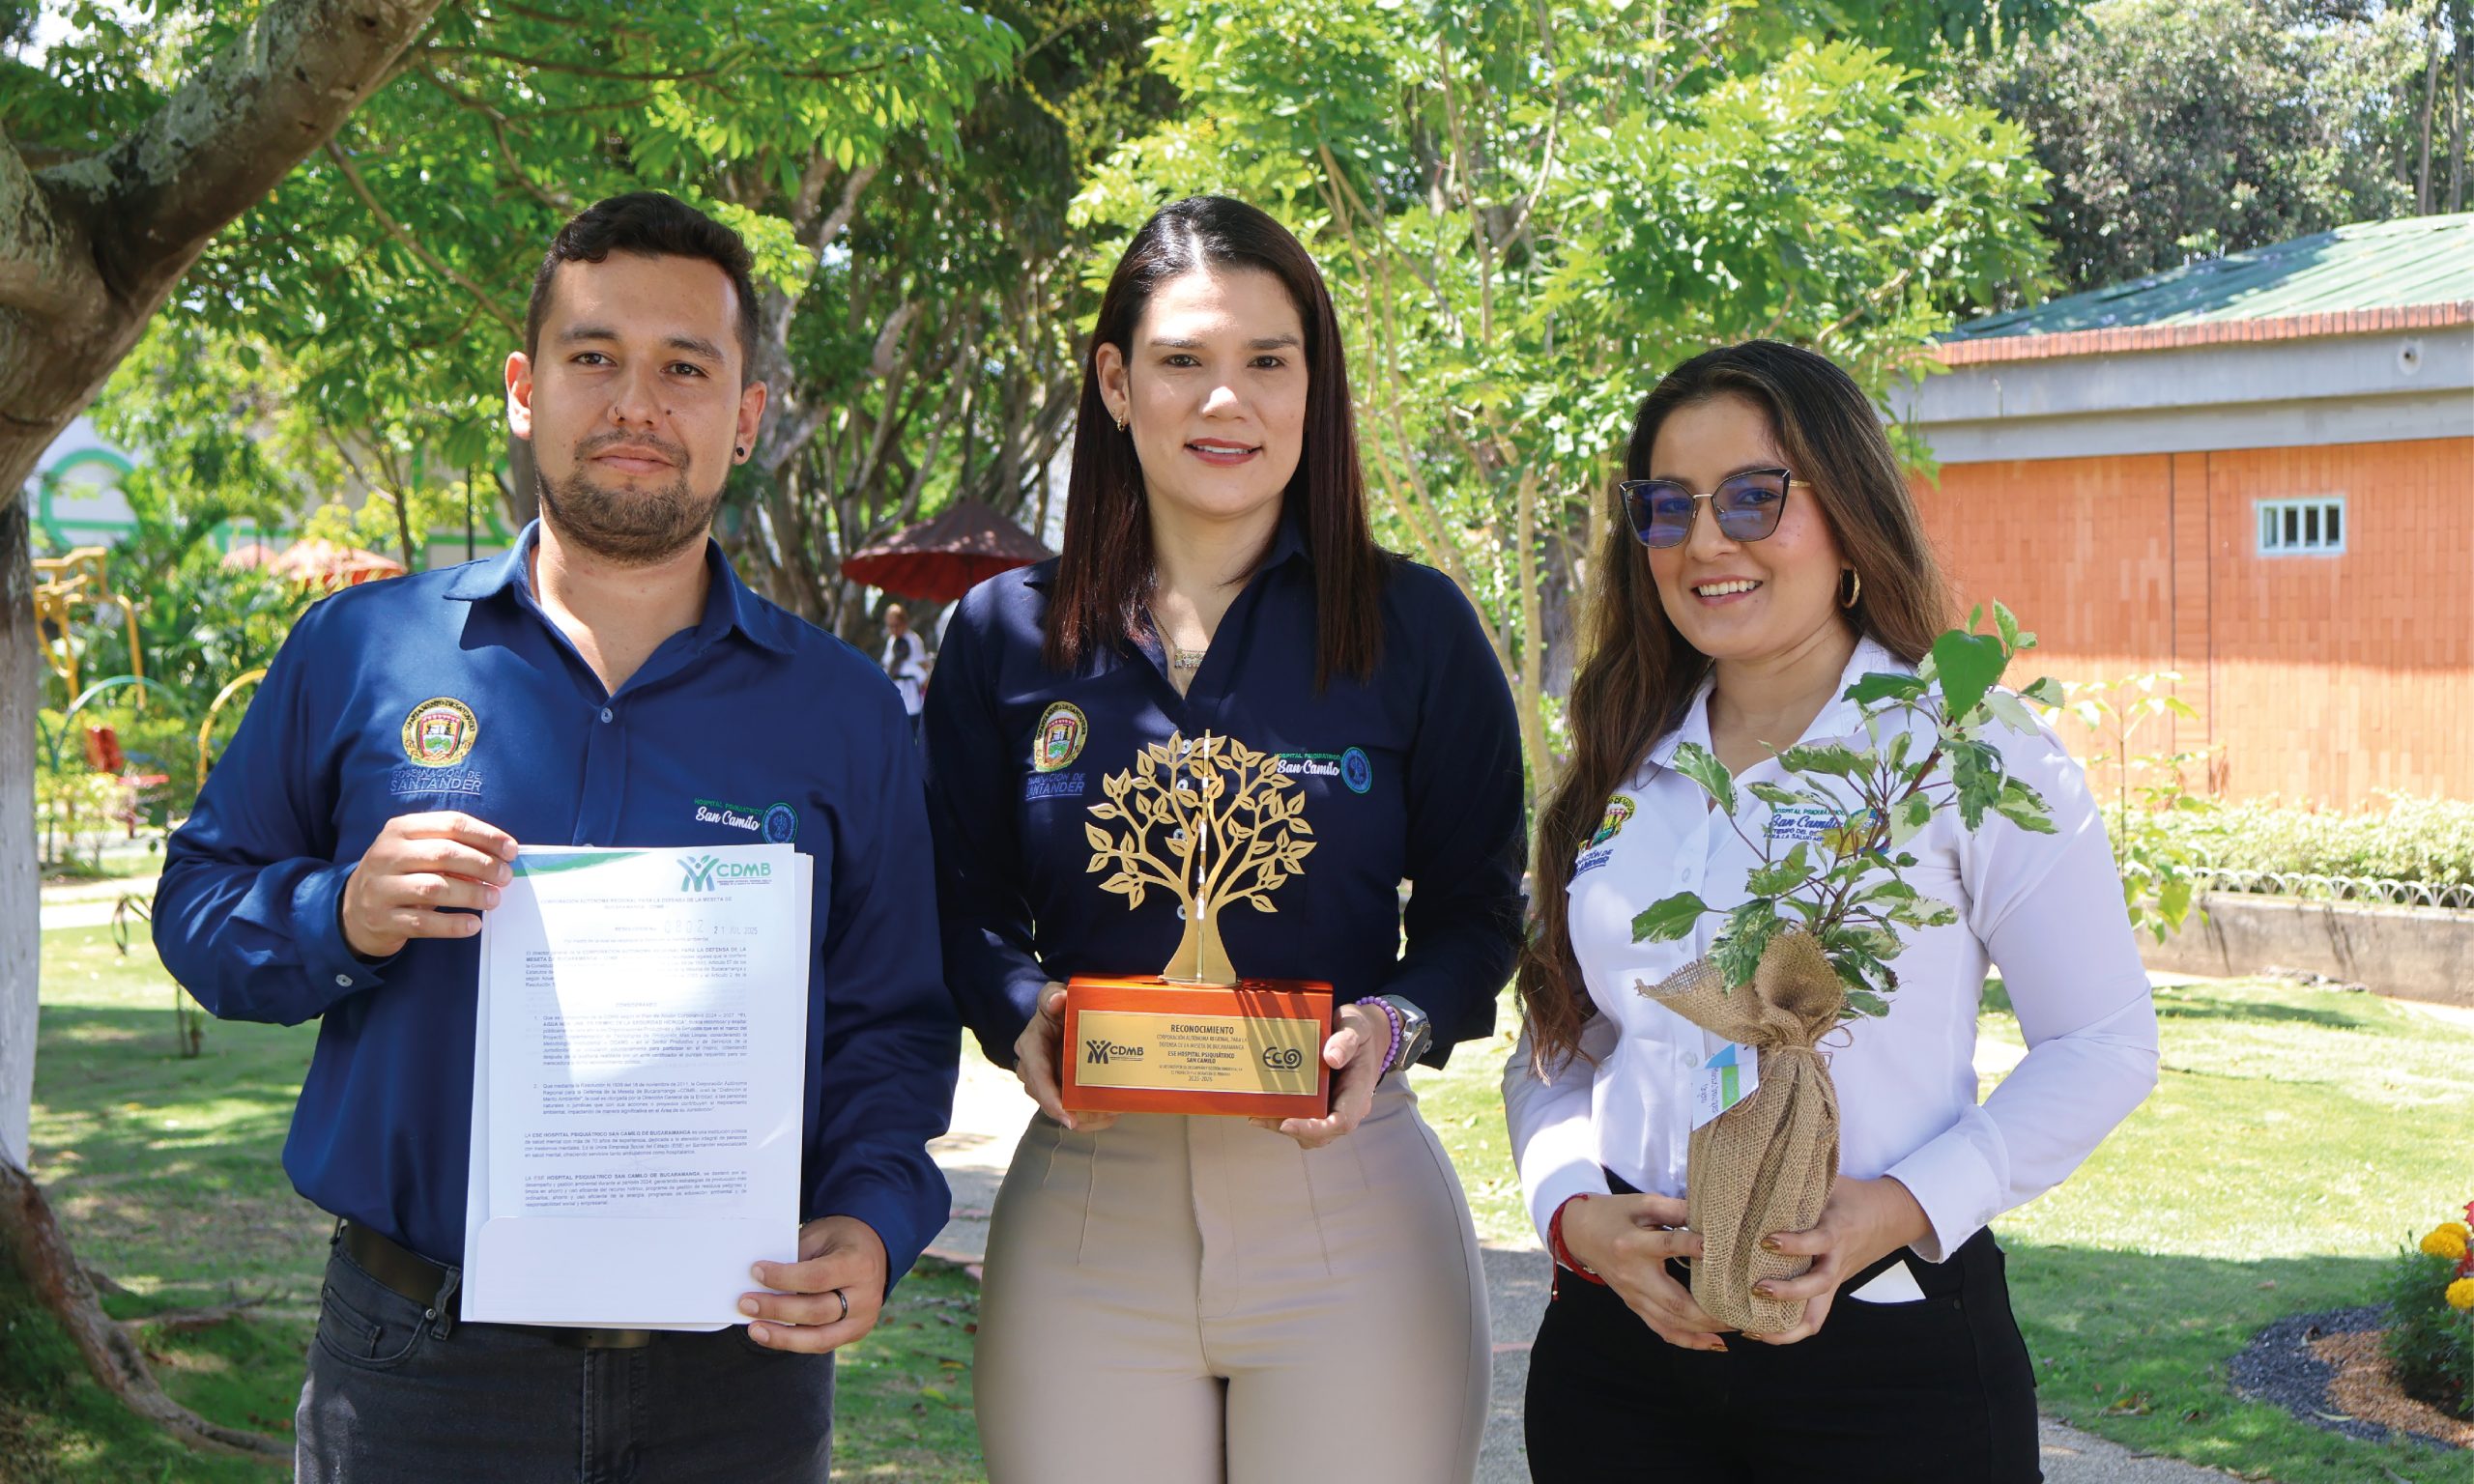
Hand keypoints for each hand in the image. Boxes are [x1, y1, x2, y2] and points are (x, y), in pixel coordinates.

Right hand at [339, 811, 518, 958]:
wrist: (354, 910)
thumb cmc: (400, 874)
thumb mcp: (418, 852)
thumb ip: (452, 849)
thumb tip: (500, 859)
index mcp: (400, 829)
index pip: (451, 824)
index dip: (486, 836)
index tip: (511, 850)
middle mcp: (387, 854)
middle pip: (444, 854)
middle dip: (482, 865)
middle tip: (505, 877)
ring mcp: (382, 888)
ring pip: (434, 887)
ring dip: (471, 894)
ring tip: (493, 899)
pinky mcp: (383, 919)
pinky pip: (423, 923)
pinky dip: (453, 924)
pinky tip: (473, 924)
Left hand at [739, 1215, 886, 1352]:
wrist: (873, 1250)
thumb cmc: (839, 1240)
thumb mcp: (820, 1236)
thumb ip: (795, 1259)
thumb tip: (758, 1282)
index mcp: (858, 1264)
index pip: (816, 1277)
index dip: (783, 1278)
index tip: (756, 1272)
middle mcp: (866, 1296)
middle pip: (816, 1311)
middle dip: (777, 1309)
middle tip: (746, 1303)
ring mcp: (863, 1319)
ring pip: (819, 1338)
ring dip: (782, 1336)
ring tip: (754, 1329)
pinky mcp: (855, 1333)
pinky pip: (821, 1344)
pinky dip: (794, 1341)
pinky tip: (772, 1335)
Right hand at [1013, 983, 1114, 1132]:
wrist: (1057, 1014)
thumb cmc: (1056, 1007)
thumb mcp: (1052, 996)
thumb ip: (1051, 995)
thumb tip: (1057, 999)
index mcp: (1031, 1046)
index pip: (1037, 1076)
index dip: (1051, 1099)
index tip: (1068, 1116)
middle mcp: (1033, 1069)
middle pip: (1049, 1099)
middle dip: (1074, 1112)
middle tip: (1104, 1116)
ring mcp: (1045, 1081)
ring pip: (1061, 1108)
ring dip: (1085, 1117)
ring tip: (1111, 1114)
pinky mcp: (1057, 1088)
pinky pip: (1070, 1109)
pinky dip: (1089, 1116)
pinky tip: (1109, 1114)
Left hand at [1250, 1000, 1385, 1149]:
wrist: (1362, 1036)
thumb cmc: (1360, 1033)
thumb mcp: (1357, 1027)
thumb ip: (1347, 1040)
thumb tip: (1331, 1058)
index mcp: (1359, 1092)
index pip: (1342, 1121)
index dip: (1314, 1128)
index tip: (1288, 1123)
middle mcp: (1347, 1107)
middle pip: (1322, 1134)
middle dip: (1291, 1130)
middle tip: (1261, 1118)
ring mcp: (1333, 1108)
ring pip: (1309, 1132)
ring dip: (1282, 1126)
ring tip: (1256, 1115)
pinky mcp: (1320, 1105)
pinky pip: (1303, 1119)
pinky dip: (1282, 1118)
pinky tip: (1260, 1108)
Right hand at [1559, 1192, 1729, 1351]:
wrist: (1579, 1233)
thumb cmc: (1614, 1214)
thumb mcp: (1641, 1203)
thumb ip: (1673, 1209)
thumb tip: (1711, 1215)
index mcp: (1633, 1244)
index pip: (1669, 1245)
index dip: (1694, 1246)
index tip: (1720, 1247)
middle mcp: (1633, 1276)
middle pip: (1674, 1302)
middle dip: (1710, 1312)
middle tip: (1742, 1311)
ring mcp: (1633, 1296)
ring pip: (1671, 1322)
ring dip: (1706, 1329)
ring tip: (1737, 1327)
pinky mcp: (1635, 1306)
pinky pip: (1662, 1330)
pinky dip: (1689, 1341)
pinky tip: (1714, 1344)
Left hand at [1740, 1174, 1931, 1343]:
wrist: (1891, 1216)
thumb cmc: (1849, 1195)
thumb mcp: (1828, 1183)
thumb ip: (1797, 1182)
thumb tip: (1752, 1167)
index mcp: (1836, 1230)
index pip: (1818, 1240)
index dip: (1794, 1244)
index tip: (1766, 1240)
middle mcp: (1836, 1260)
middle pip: (1818, 1287)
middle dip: (1787, 1292)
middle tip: (1756, 1288)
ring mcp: (1834, 1280)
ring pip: (1815, 1317)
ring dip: (1784, 1329)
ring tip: (1751, 1329)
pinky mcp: (1830, 1291)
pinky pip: (1812, 1318)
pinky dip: (1787, 1331)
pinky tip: (1758, 1332)